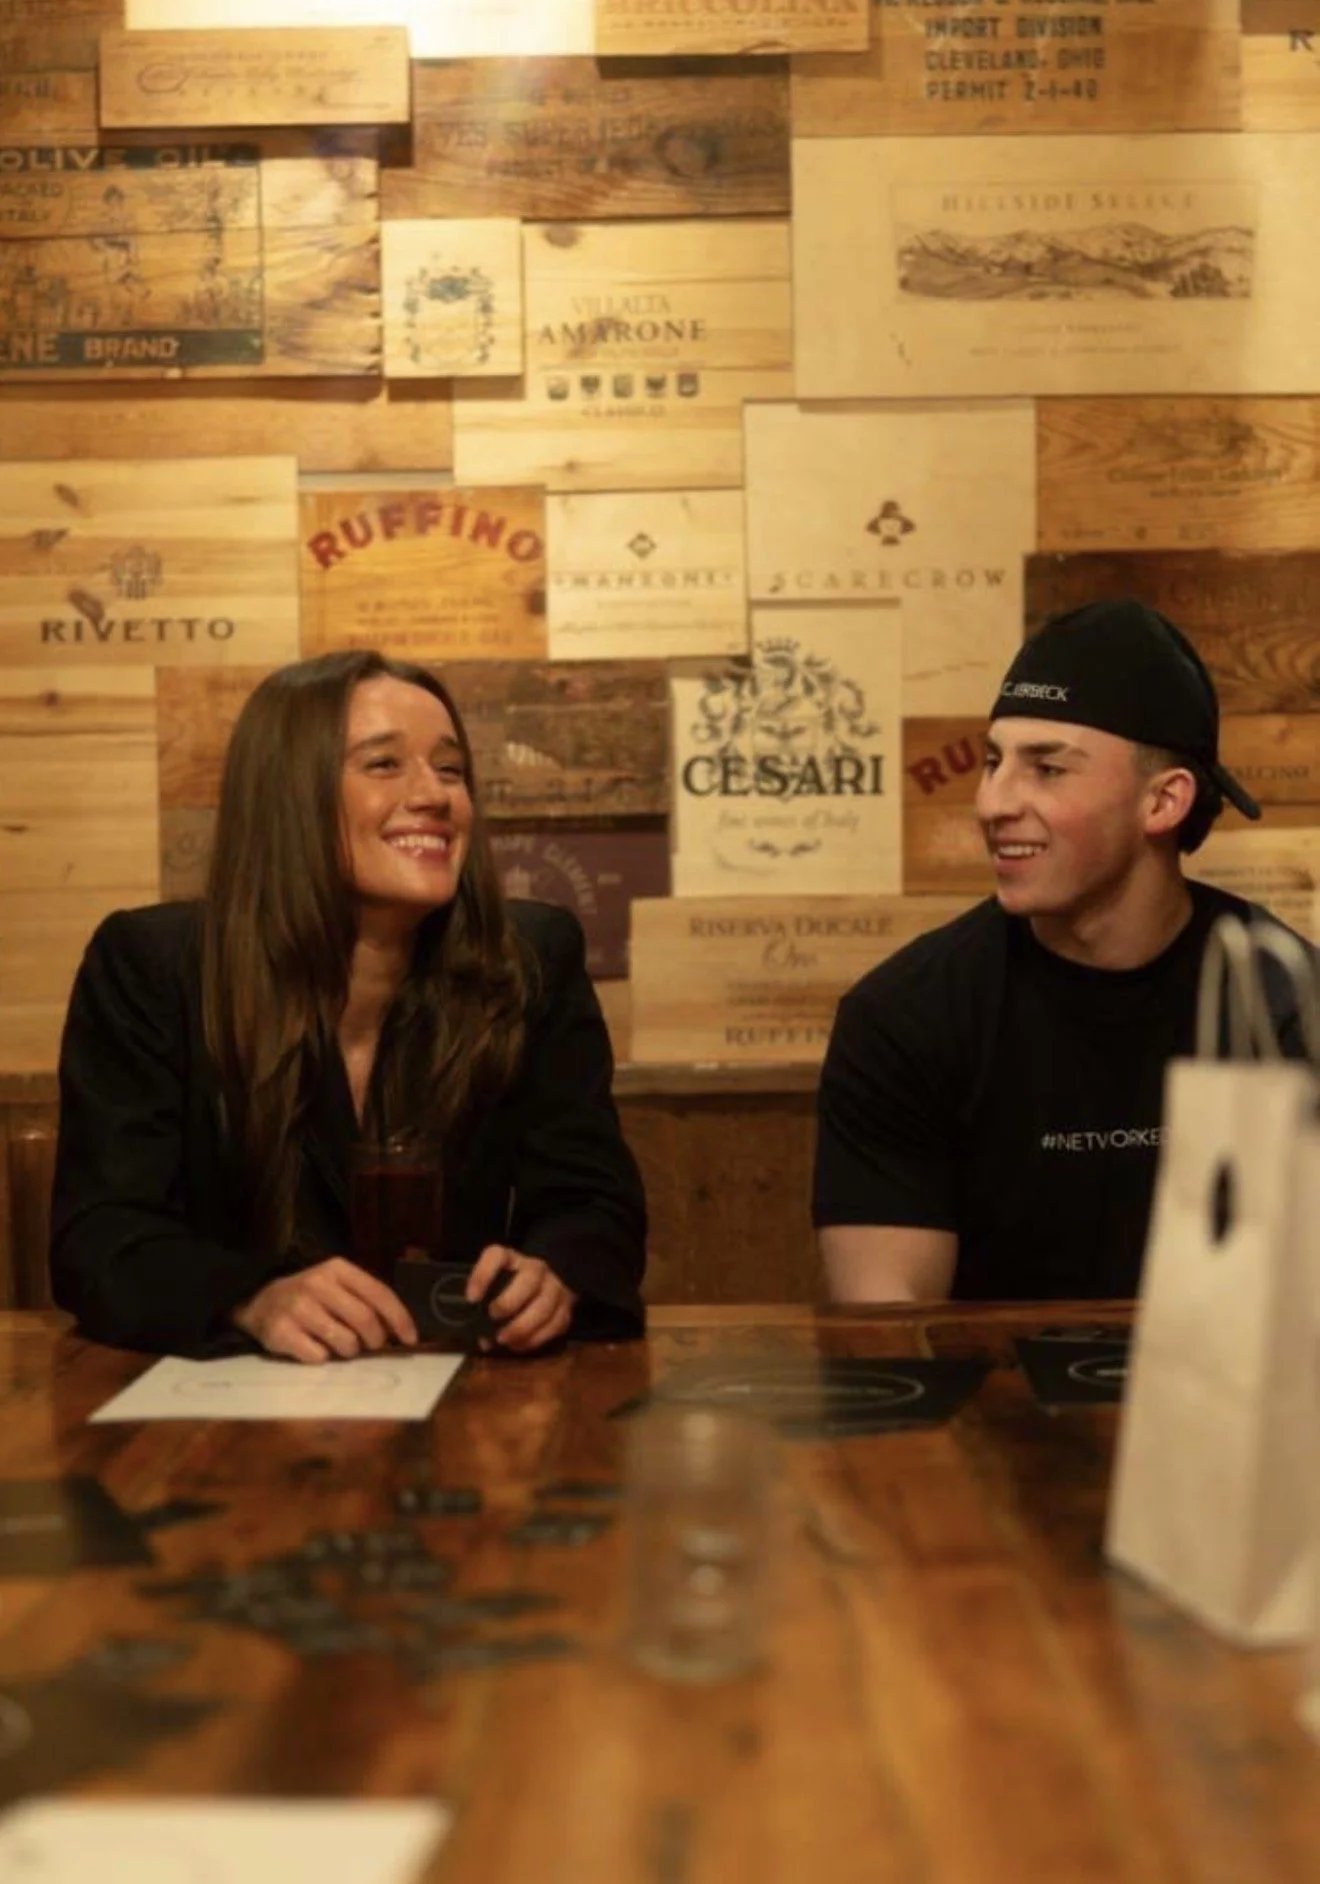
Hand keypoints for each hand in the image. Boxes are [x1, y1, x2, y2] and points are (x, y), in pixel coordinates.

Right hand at [233, 1256, 418, 1363]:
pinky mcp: (280, 1332)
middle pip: (365, 1320)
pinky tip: (314, 1348)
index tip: (410, 1340)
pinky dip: (322, 1358)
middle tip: (369, 1346)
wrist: (260, 1302)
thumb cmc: (312, 1297)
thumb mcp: (338, 1286)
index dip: (400, 1319)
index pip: (379, 1293)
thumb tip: (401, 1331)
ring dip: (349, 1351)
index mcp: (337, 1269)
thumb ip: (366, 1300)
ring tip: (339, 1345)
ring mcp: (297, 1308)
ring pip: (345, 1342)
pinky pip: (318, 1357)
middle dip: (375, 1340)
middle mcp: (317, 1284)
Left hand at [467, 1245, 576, 1352]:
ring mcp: (554, 1286)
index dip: (483, 1275)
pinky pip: (556, 1323)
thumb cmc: (509, 1286)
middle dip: (509, 1301)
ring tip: (504, 1339)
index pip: (496, 1256)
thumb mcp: (493, 1285)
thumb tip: (481, 1338)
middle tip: (493, 1317)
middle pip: (529, 1278)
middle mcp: (535, 1268)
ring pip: (544, 1304)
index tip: (471, 1298)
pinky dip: (536, 1338)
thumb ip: (483, 1304)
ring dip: (523, 1326)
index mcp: (510, 1258)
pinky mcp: (566, 1307)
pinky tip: (519, 1345)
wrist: (544, 1283)